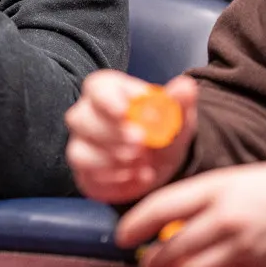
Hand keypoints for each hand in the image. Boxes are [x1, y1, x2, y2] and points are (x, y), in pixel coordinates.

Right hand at [65, 70, 197, 203]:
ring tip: (142, 163)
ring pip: (80, 151)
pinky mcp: (83, 172)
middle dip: (110, 133)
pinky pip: (89, 177)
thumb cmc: (162, 130)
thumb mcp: (176, 116)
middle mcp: (86, 114)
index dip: (107, 100)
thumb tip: (185, 86)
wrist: (159, 163)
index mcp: (107, 91)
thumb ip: (179, 101)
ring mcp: (81, 144)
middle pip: (81, 118)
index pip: (96, 87)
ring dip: (112, 160)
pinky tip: (138, 177)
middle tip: (139, 144)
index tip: (124, 112)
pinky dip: (116, 180)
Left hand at [118, 153, 265, 266]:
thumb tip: (166, 224)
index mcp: (216, 187)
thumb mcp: (233, 180)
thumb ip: (200, 201)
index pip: (161, 206)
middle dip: (151, 261)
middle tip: (142, 263)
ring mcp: (243, 247)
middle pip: (171, 248)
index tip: (120, 235)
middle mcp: (226, 218)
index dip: (134, 223)